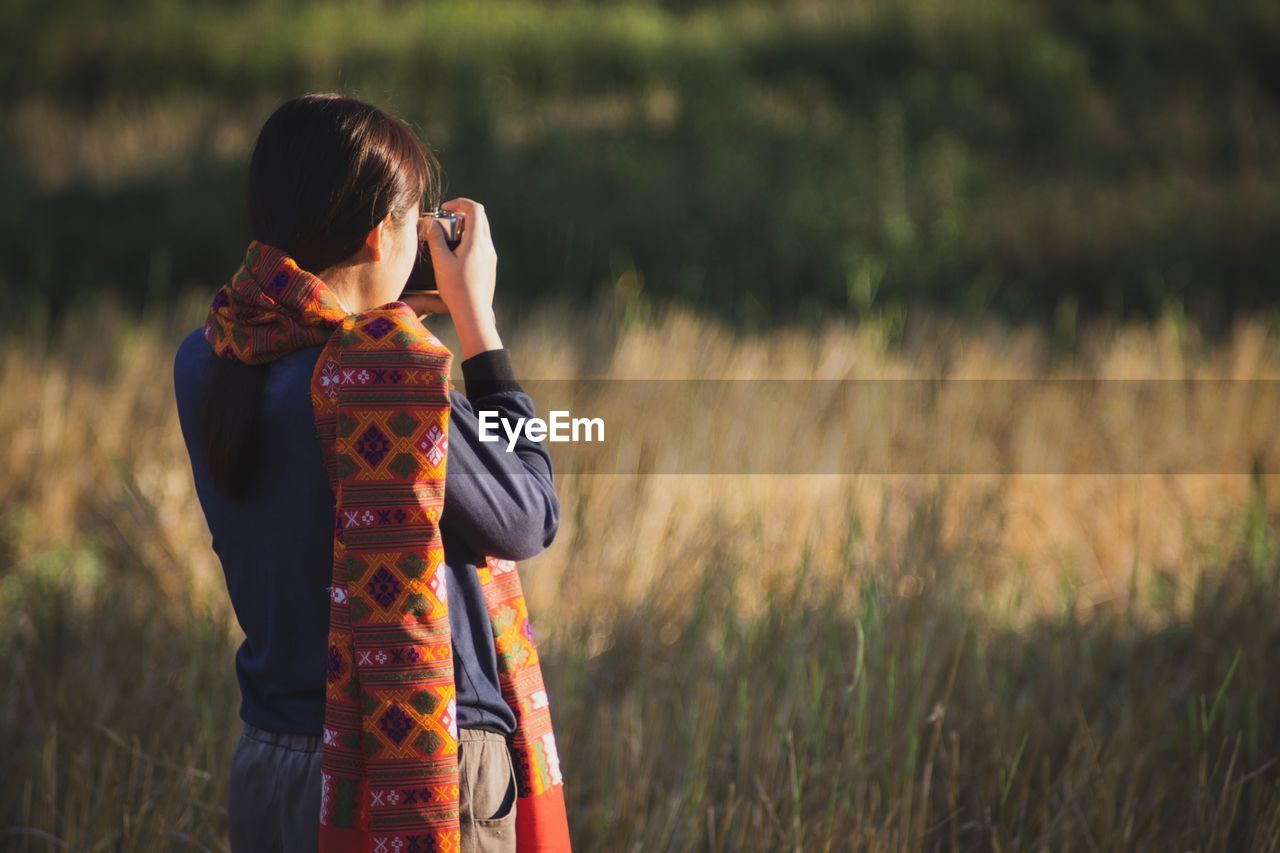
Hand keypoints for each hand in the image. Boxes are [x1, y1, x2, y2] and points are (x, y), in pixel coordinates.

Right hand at [408, 198, 502, 358]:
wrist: (474, 313)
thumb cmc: (456, 289)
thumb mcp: (441, 262)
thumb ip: (435, 238)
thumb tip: (429, 221)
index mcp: (477, 242)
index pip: (475, 209)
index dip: (459, 203)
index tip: (444, 209)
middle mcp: (488, 247)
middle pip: (479, 218)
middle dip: (461, 214)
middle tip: (445, 223)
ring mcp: (491, 257)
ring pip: (481, 232)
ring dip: (465, 228)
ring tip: (448, 240)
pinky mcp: (490, 267)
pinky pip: (481, 245)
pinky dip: (469, 241)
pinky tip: (455, 255)